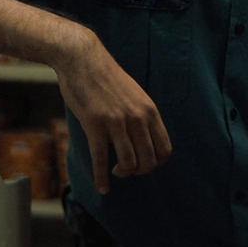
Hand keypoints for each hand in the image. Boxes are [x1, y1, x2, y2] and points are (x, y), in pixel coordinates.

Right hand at [52, 43, 172, 194]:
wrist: (82, 59)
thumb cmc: (106, 77)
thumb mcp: (134, 93)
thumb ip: (141, 114)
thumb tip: (145, 137)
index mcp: (149, 111)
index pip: (165, 149)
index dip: (156, 163)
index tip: (144, 164)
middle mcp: (137, 118)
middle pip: (149, 160)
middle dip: (140, 171)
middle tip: (128, 169)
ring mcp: (116, 122)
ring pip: (129, 163)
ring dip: (124, 173)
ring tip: (115, 171)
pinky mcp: (95, 124)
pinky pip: (101, 159)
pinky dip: (102, 178)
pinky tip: (102, 187)